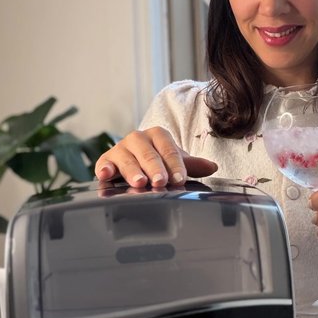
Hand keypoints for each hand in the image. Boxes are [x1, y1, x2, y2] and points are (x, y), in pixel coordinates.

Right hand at [94, 126, 217, 187]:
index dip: (174, 164)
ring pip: (127, 159)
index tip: (179, 178)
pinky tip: (105, 175)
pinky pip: (104, 164)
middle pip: (148, 153)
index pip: (168, 149)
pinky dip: (104, 168)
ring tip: (139, 182)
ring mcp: (121, 149)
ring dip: (133, 170)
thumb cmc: (158, 161)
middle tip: (160, 181)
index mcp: (158, 135)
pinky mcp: (106, 160)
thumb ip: (191, 165)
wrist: (136, 160)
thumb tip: (212, 167)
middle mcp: (138, 138)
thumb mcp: (175, 162)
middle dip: (155, 168)